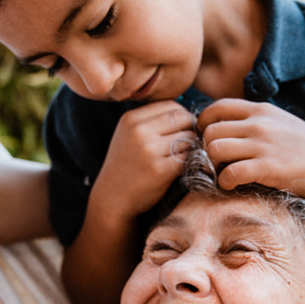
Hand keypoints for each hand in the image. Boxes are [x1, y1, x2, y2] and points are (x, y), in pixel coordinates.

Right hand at [95, 101, 195, 217]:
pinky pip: (189, 157)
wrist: (112, 198)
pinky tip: (182, 168)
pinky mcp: (160, 170)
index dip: (183, 116)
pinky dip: (191, 161)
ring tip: (182, 157)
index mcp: (131, 119)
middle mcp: (139, 131)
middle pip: (183, 118)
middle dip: (191, 129)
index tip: (183, 129)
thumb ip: (152, 121)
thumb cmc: (126, 166)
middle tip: (188, 144)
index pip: (172, 105)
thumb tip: (188, 113)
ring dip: (192, 147)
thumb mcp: (129, 135)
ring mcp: (149, 150)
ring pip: (189, 137)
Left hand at [198, 99, 304, 197]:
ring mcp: (263, 145)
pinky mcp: (268, 168)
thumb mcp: (280, 122)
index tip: (206, 137)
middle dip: (207, 148)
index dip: (205, 122)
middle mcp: (259, 124)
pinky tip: (231, 184)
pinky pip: (230, 173)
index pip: (218, 107)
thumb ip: (255, 120)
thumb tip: (226, 127)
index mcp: (261, 110)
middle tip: (216, 162)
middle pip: (211, 131)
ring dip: (212, 165)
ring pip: (215, 149)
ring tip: (223, 172)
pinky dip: (224, 181)